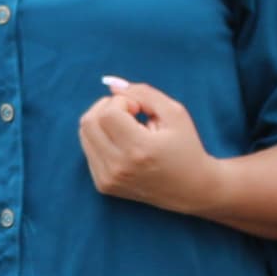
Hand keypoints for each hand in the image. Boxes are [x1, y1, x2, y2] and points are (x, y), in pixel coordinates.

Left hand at [79, 77, 222, 217]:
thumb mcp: (174, 113)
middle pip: (89, 122)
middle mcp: (119, 167)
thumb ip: (144, 93)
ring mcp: (108, 179)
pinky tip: (123, 143)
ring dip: (103, 122)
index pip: (108, 113)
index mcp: (139, 150)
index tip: (139, 110)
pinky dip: (102, 139)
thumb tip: (112, 85)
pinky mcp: (103, 185)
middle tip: (130, 113)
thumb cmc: (186, 148)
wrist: (192, 189)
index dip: (122, 102)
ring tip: (127, 128)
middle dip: (107, 107)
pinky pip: (89, 149)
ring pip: (84, 134)